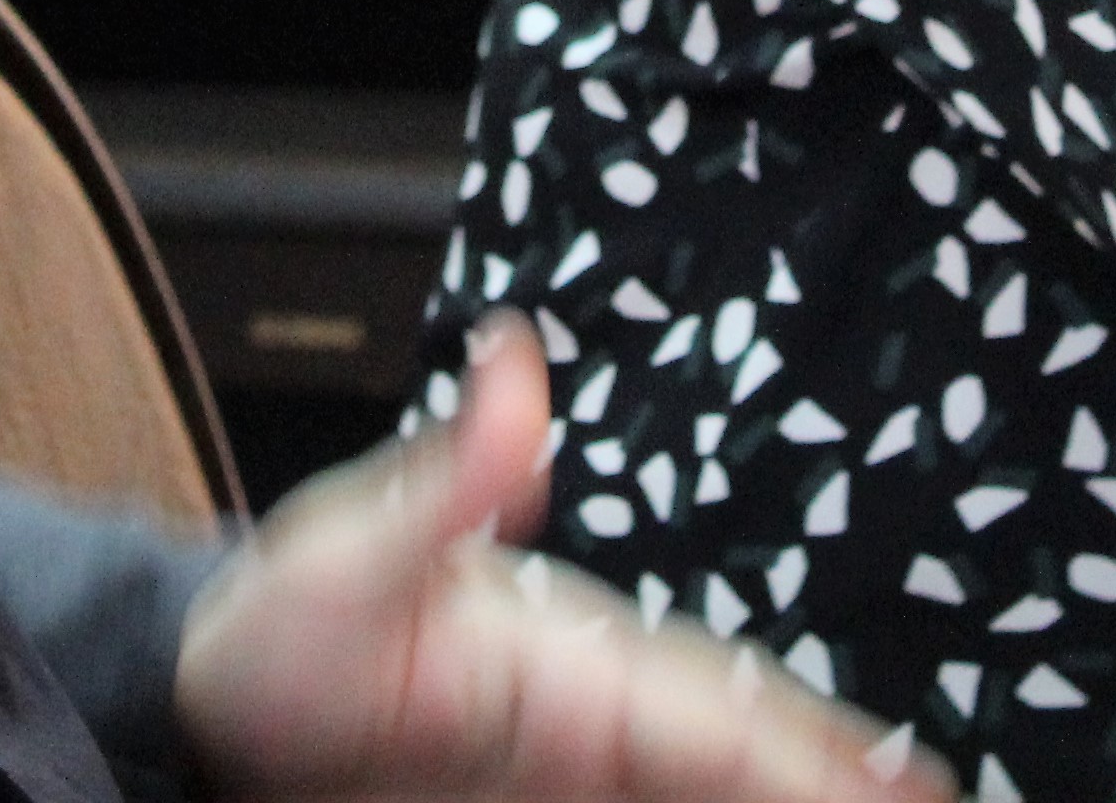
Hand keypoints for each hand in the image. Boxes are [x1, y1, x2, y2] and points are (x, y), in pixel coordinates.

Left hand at [170, 318, 932, 802]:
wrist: (204, 716)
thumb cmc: (275, 630)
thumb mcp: (342, 558)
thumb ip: (438, 484)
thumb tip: (510, 358)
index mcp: (574, 664)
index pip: (718, 713)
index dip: (812, 751)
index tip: (911, 779)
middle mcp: (594, 728)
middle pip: (740, 763)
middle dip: (831, 787)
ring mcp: (571, 788)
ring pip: (705, 801)